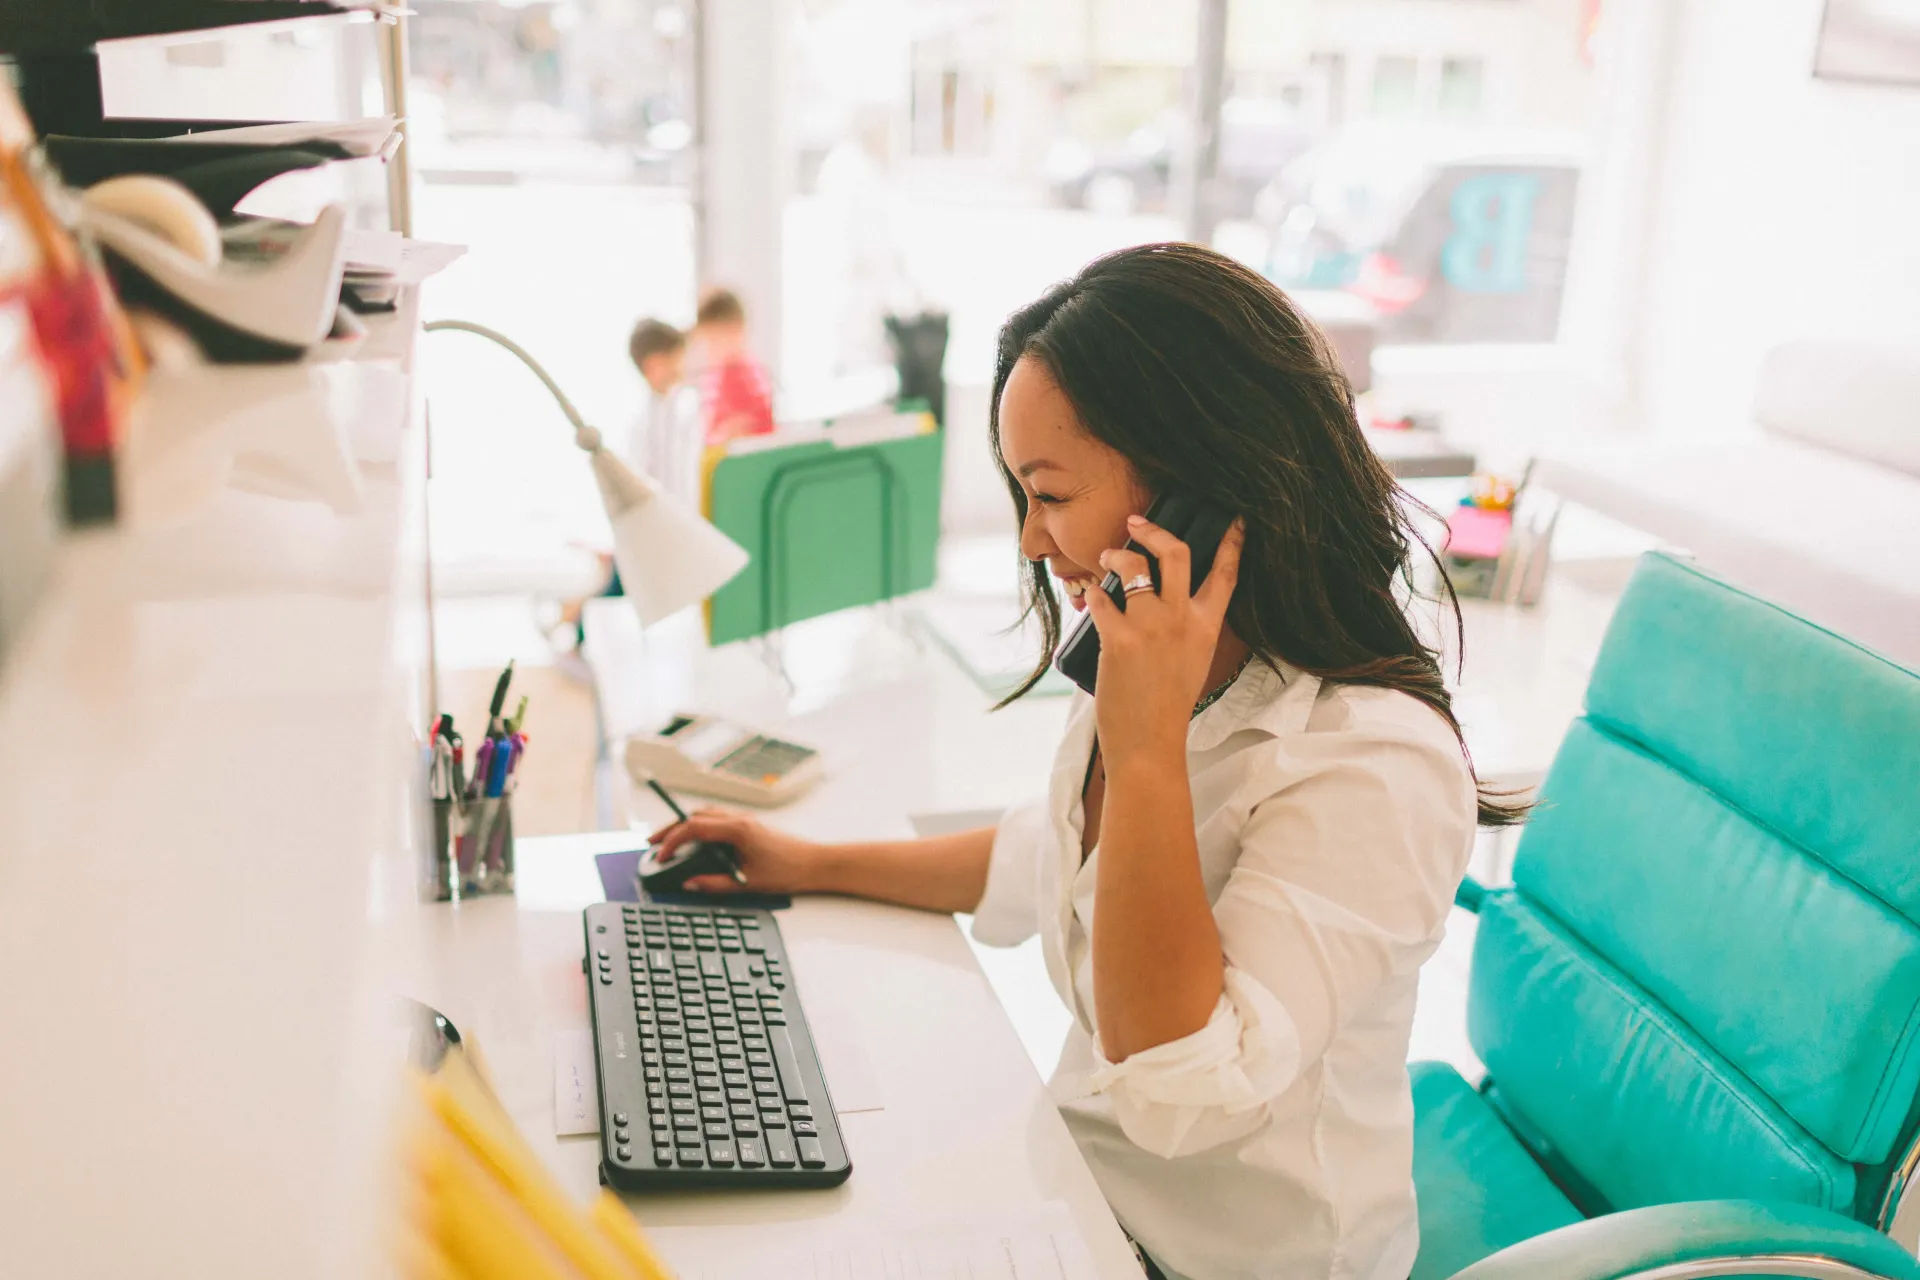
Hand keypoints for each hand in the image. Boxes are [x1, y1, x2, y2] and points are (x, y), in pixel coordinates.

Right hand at [648, 807, 823, 893]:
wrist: (815, 863)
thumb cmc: (788, 871)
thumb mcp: (748, 883)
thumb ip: (715, 884)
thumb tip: (688, 884)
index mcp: (738, 829)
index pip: (694, 827)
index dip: (672, 840)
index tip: (660, 856)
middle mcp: (739, 819)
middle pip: (695, 815)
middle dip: (671, 828)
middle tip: (652, 843)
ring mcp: (744, 820)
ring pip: (706, 814)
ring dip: (684, 825)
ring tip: (668, 841)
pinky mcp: (749, 826)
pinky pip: (717, 820)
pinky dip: (699, 827)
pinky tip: (694, 842)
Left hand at [1083, 515, 1244, 768]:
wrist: (1149, 743)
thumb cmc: (1168, 707)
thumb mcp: (1193, 661)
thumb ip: (1187, 628)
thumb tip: (1161, 598)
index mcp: (1206, 627)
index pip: (1225, 574)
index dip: (1231, 541)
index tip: (1233, 517)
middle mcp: (1182, 620)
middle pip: (1177, 553)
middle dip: (1155, 530)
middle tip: (1137, 523)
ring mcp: (1151, 627)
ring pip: (1134, 566)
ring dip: (1116, 555)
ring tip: (1107, 558)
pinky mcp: (1120, 638)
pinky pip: (1102, 597)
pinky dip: (1093, 592)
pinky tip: (1090, 597)